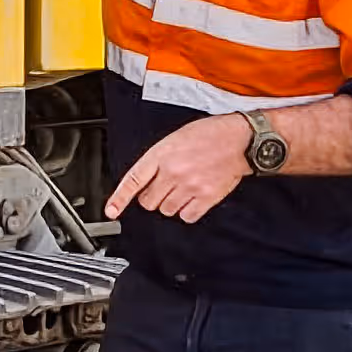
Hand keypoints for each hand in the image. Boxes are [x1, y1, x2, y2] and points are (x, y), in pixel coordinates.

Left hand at [107, 115, 249, 223]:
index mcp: (162, 154)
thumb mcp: (174, 138)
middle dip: (153, 197)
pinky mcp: (206, 197)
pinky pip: (187, 217)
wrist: (239, 139)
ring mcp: (189, 186)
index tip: (112, 212)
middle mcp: (173, 172)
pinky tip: (193, 198)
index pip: (133, 180)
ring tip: (182, 189)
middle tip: (164, 187)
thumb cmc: (209, 134)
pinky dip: (188, 212)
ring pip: (166, 211)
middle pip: (148, 201)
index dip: (120, 199)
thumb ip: (158, 158)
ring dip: (171, 204)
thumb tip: (146, 178)